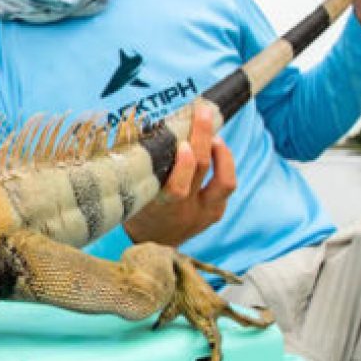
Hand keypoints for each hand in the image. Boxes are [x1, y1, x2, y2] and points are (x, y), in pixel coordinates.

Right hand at [124, 105, 235, 246]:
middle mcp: (187, 211)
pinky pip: (225, 187)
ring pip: (225, 182)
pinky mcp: (215, 214)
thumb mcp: (135, 194)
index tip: (183, 144)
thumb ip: (145, 169)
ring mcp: (205, 214)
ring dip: (223, 155)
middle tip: (202, 114)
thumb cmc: (137, 212)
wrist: (151, 246)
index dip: (184, 166)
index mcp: (162, 208)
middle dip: (204, 138)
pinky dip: (222, 166)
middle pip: (202, 171)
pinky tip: (214, 152)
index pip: (178, 188)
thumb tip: (150, 129)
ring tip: (215, 137)